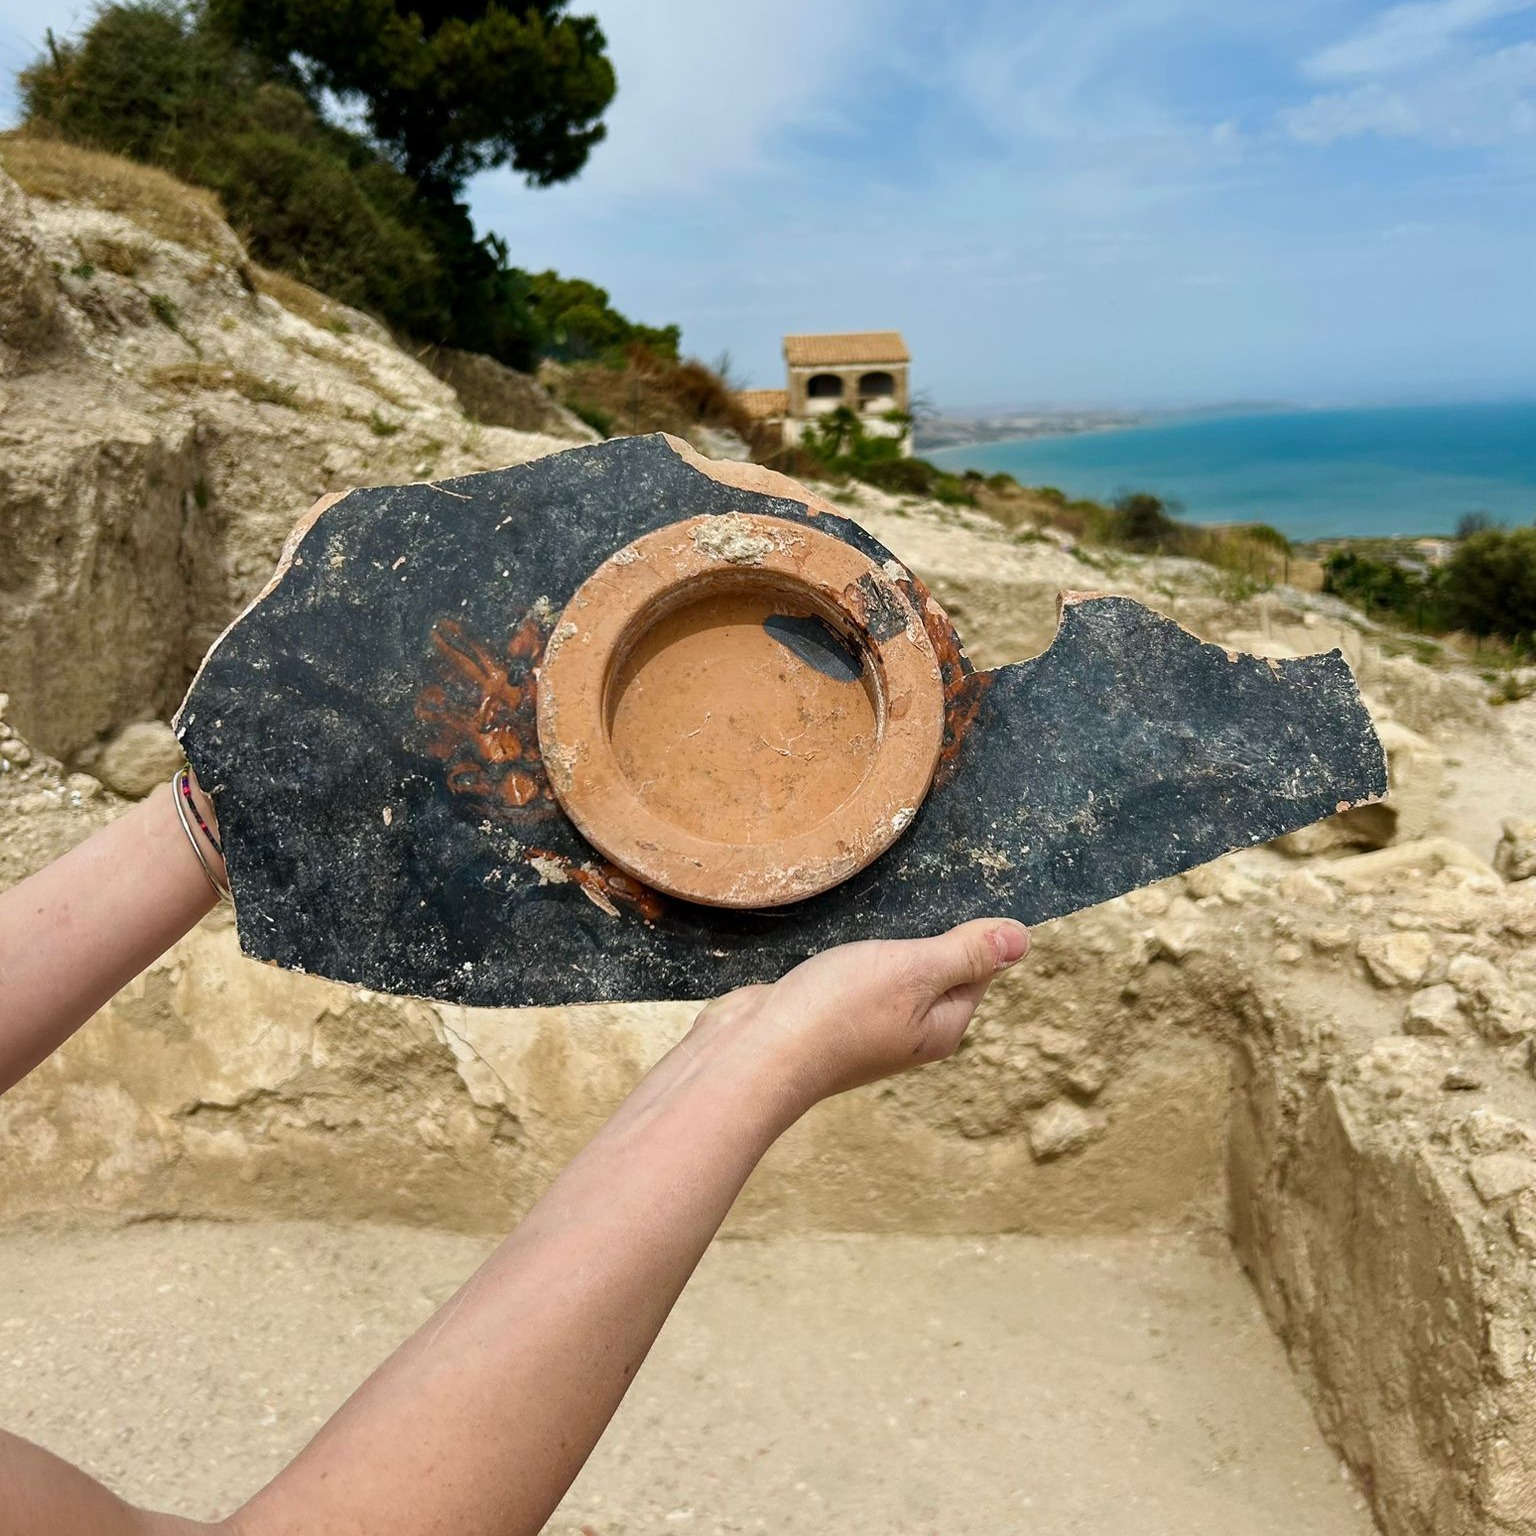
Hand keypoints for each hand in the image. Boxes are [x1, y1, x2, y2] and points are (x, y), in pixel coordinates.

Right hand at [688, 918, 1029, 1117]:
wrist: (754, 1054)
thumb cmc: (838, 1012)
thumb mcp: (914, 971)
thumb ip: (965, 953)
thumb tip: (1023, 940)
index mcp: (942, 1026)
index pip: (979, 970)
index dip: (974, 930)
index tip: (960, 888)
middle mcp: (909, 1031)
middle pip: (935, 970)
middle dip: (928, 932)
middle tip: (919, 887)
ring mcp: (865, 1024)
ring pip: (890, 971)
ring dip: (885, 940)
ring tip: (878, 903)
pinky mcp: (825, 1013)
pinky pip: (852, 975)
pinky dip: (849, 951)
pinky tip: (838, 930)